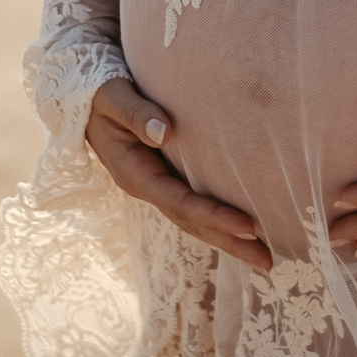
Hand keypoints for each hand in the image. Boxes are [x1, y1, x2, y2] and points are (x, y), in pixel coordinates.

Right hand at [85, 76, 272, 272]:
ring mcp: (158, 186)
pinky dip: (219, 220)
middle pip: (192, 222)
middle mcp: (148, 187)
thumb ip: (137, 114)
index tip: (248, 225)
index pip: (179, 202)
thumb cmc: (102, 95)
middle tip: (267, 261)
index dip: (213, 215)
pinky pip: (195, 205)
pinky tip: (244, 228)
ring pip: (195, 220)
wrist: (89, 100)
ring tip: (265, 256)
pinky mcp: (167, 178)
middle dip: (229, 242)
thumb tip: (164, 132)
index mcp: (135, 174)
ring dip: (229, 239)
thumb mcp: (114, 99)